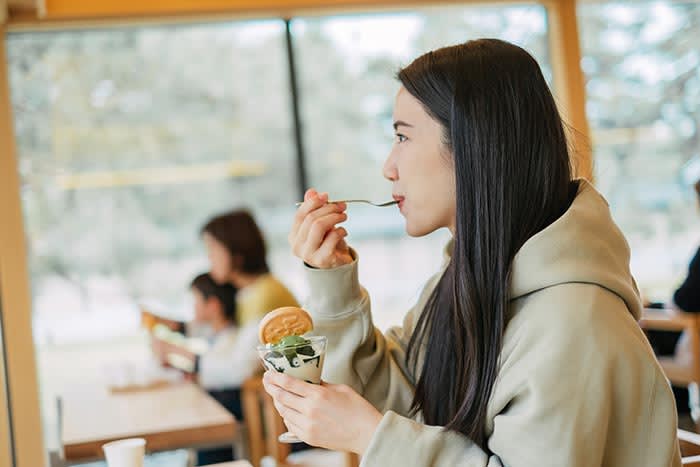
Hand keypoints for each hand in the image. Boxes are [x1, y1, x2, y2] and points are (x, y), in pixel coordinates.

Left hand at [263, 371, 381, 454]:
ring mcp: (308, 426)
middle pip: (282, 398)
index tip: (269, 373)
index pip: (289, 384)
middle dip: (271, 387)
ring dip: (278, 402)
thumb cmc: (357, 409)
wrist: (366, 433)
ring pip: (284, 412)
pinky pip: (290, 425)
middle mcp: (309, 410)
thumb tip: (308, 380)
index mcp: (318, 395)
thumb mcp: (339, 388)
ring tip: (277, 395)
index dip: (276, 377)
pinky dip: (287, 416)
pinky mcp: (309, 437)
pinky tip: (288, 411)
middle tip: (267, 381)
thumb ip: (321, 384)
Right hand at [289, 188, 352, 268]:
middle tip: (342, 206)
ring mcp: (308, 254)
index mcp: (294, 236)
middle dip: (329, 209)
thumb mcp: (320, 225)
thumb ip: (314, 208)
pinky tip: (344, 231)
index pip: (300, 215)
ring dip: (335, 217)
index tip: (326, 196)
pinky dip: (340, 230)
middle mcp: (297, 246)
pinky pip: (332, 238)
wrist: (337, 266)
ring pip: (319, 226)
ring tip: (343, 216)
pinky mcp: (322, 260)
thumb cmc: (327, 243)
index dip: (313, 202)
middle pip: (311, 219)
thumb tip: (311, 192)